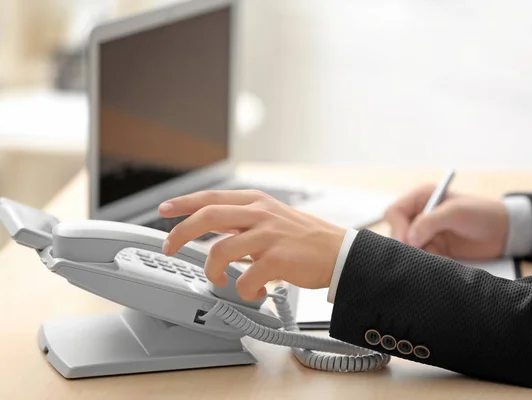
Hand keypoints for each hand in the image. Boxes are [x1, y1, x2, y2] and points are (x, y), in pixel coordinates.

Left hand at [158, 190, 345, 300]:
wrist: (339, 253)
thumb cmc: (306, 239)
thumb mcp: (274, 217)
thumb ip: (245, 221)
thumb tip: (216, 232)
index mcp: (256, 202)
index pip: (212, 197)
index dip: (185, 203)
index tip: (165, 209)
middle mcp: (260, 214)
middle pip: (207, 217)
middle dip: (181, 233)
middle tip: (170, 247)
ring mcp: (268, 235)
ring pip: (220, 252)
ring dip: (213, 272)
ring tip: (221, 281)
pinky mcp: (277, 258)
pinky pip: (245, 279)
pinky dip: (244, 290)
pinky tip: (255, 290)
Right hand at [384, 184, 508, 259]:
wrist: (504, 233)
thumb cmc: (482, 214)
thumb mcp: (456, 212)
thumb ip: (430, 222)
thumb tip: (409, 238)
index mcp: (421, 198)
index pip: (395, 212)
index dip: (397, 227)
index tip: (407, 241)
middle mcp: (419, 215)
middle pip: (398, 232)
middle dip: (406, 244)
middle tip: (418, 254)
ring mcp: (425, 233)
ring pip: (408, 248)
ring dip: (418, 255)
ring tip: (436, 257)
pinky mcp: (433, 249)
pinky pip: (421, 258)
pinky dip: (428, 262)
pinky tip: (443, 261)